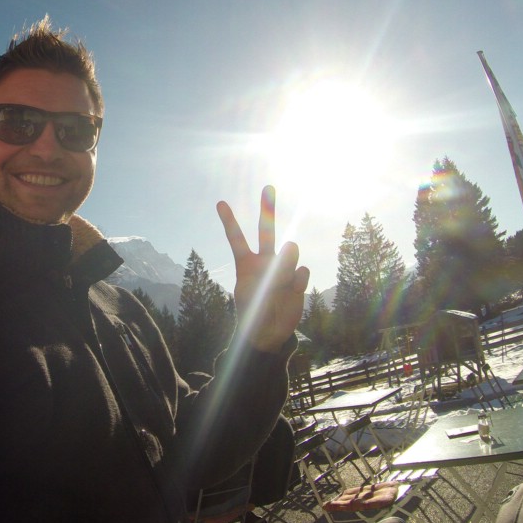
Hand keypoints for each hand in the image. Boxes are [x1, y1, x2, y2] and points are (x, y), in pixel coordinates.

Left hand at [216, 185, 309, 352]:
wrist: (269, 335)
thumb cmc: (254, 317)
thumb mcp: (254, 299)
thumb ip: (271, 277)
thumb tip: (289, 257)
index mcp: (247, 265)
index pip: (236, 239)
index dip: (229, 221)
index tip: (220, 203)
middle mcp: (265, 262)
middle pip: (266, 230)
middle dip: (267, 208)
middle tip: (268, 187)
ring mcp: (282, 268)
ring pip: (290, 252)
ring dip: (287, 266)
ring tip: (282, 284)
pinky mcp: (298, 278)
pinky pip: (302, 271)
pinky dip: (298, 281)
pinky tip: (293, 292)